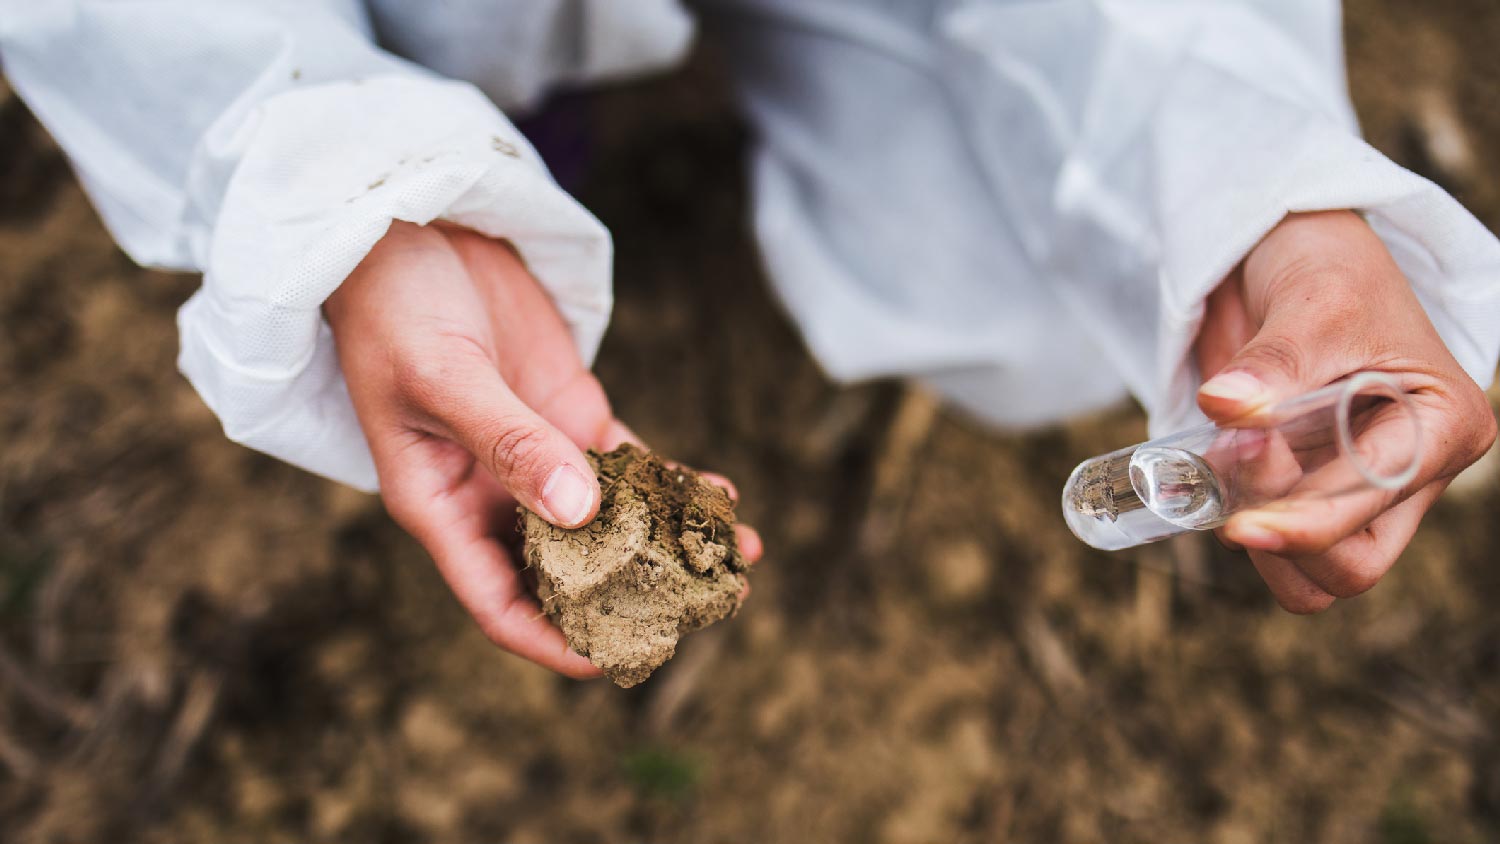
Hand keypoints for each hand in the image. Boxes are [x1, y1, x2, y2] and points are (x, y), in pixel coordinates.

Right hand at [325, 222, 760, 675]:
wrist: (402, 227)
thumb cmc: (395, 306)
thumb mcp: (442, 377)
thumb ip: (510, 443)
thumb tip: (581, 513)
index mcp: (441, 505)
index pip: (499, 601)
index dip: (553, 641)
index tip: (615, 660)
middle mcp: (492, 494)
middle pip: (569, 571)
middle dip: (636, 595)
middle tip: (710, 604)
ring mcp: (538, 454)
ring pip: (612, 519)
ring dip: (670, 541)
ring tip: (740, 557)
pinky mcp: (570, 412)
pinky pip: (628, 463)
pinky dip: (671, 482)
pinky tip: (719, 495)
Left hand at [1194, 211, 1495, 613]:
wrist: (1292, 250)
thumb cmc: (1327, 268)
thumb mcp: (1313, 301)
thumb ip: (1275, 360)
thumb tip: (1226, 405)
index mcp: (1442, 429)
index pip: (1375, 517)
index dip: (1305, 528)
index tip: (1240, 521)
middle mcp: (1410, 472)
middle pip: (1350, 567)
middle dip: (1282, 535)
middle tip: (1233, 460)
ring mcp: (1356, 487)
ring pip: (1310, 573)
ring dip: (1255, 537)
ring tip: (1225, 455)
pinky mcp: (1306, 488)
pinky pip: (1274, 543)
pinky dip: (1237, 520)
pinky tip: (1216, 466)